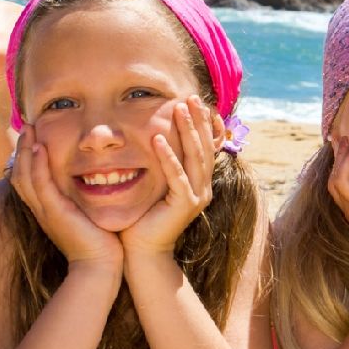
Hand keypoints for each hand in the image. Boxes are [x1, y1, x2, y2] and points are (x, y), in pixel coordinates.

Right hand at [11, 124, 122, 267]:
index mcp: (48, 211)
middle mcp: (41, 210)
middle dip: (22, 149)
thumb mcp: (88, 218)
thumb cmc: (101, 245)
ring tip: (29, 130)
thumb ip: (86, 203)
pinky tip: (40, 148)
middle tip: (27, 127)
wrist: (100, 267)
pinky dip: (38, 165)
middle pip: (20, 174)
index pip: (29, 180)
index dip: (28, 158)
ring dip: (26, 151)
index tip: (34, 138)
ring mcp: (46, 211)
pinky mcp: (55, 212)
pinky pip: (41, 184)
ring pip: (25, 176)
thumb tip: (98, 185)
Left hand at [120, 97, 216, 256]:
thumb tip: (154, 136)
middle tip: (191, 96)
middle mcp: (203, 187)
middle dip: (198, 120)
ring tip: (178, 109)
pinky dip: (168, 156)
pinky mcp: (185, 206)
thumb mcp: (155, 185)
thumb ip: (161, 164)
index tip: (195, 100)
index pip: (205, 146)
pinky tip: (158, 138)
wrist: (143, 253)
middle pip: (205, 146)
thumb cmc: (143, 219)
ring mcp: (197, 197)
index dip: (202, 123)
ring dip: (187, 131)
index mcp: (199, 182)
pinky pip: (177, 176)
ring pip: (195, 157)